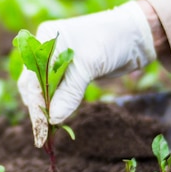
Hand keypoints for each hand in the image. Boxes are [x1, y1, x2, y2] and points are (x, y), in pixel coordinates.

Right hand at [17, 1, 156, 146]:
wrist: (137, 35)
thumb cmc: (111, 40)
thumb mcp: (89, 65)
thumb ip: (69, 92)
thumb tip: (53, 119)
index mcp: (45, 40)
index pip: (33, 77)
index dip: (36, 103)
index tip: (40, 127)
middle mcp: (46, 50)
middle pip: (33, 84)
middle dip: (38, 109)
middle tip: (42, 136)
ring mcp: (56, 61)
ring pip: (42, 90)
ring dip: (45, 110)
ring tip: (48, 132)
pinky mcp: (68, 72)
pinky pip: (56, 92)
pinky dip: (55, 105)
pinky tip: (56, 120)